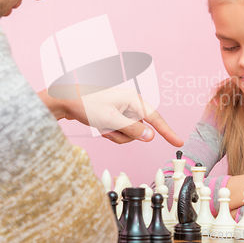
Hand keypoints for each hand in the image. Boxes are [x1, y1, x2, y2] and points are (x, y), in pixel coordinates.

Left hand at [38, 86, 183, 146]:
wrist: (65, 100)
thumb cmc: (87, 105)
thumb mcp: (111, 120)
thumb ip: (133, 130)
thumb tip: (150, 137)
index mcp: (133, 100)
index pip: (155, 119)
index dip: (168, 132)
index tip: (178, 143)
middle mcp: (130, 104)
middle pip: (139, 130)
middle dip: (124, 135)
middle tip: (107, 129)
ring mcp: (122, 110)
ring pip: (128, 134)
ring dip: (115, 135)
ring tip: (101, 126)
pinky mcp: (115, 115)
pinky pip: (119, 131)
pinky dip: (110, 133)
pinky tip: (99, 126)